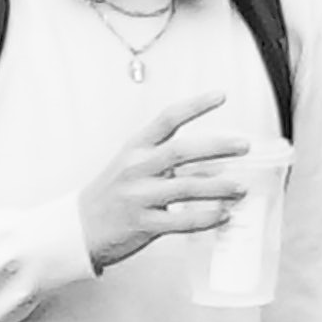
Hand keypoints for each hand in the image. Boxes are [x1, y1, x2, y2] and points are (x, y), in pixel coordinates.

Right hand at [78, 94, 251, 270]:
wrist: (77, 227)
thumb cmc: (112, 194)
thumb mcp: (131, 165)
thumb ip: (165, 158)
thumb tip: (213, 159)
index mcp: (135, 149)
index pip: (167, 119)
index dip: (195, 105)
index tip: (221, 95)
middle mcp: (137, 169)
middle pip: (182, 151)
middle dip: (217, 146)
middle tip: (244, 145)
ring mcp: (139, 196)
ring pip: (188, 187)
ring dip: (220, 187)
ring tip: (241, 188)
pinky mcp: (143, 224)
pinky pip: (183, 221)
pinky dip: (208, 217)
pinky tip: (225, 215)